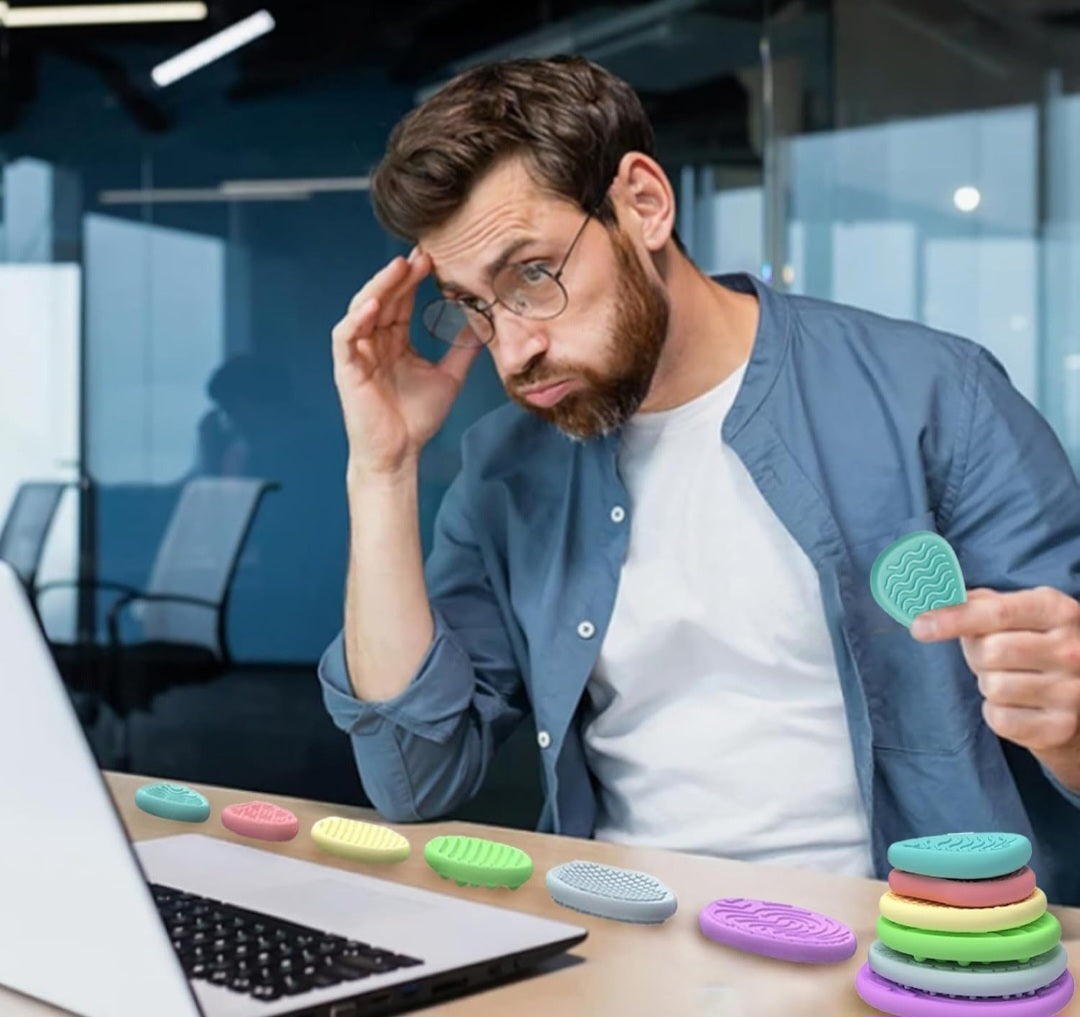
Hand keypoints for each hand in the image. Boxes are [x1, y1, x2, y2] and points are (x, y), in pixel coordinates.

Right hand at [331, 248, 480, 474]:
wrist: (400, 454)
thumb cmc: (417, 419)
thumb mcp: (450, 377)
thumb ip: (463, 350)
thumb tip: (485, 324)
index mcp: (395, 341)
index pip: (402, 302)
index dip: (415, 279)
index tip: (434, 259)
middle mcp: (374, 342)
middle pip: (384, 298)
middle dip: (401, 275)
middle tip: (422, 254)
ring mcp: (358, 353)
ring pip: (362, 308)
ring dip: (379, 287)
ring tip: (400, 268)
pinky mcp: (346, 368)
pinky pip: (345, 336)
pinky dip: (356, 318)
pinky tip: (374, 304)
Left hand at [912, 587, 1079, 793]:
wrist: (1078, 694)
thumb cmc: (1033, 644)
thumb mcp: (1018, 612)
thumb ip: (978, 602)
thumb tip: (935, 598)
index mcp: (1058, 611)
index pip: (997, 612)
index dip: (954, 618)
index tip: (919, 626)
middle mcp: (1071, 649)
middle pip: (989, 651)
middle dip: (976, 654)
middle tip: (990, 656)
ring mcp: (1071, 691)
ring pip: (993, 687)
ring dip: (988, 683)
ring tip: (1009, 678)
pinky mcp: (1061, 726)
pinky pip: (1000, 719)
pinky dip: (996, 712)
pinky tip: (1016, 704)